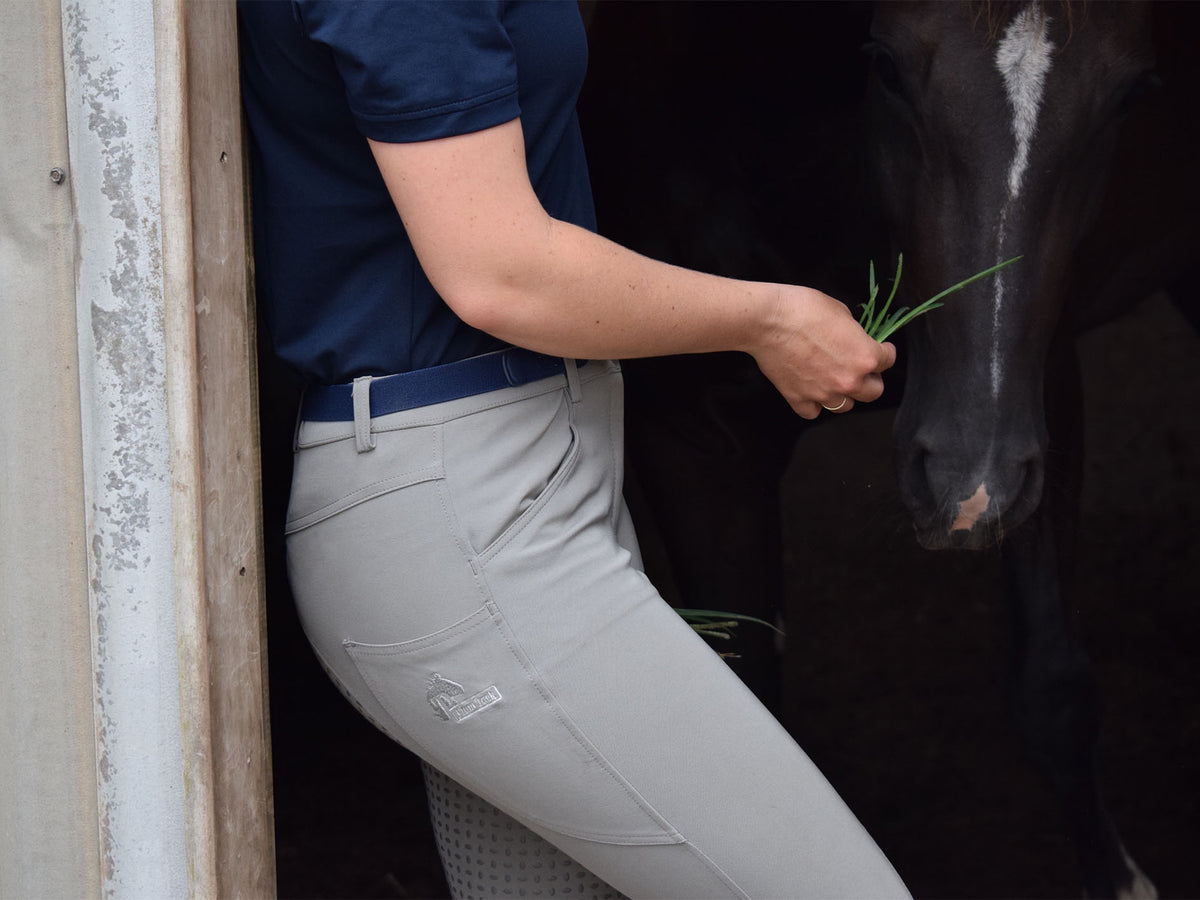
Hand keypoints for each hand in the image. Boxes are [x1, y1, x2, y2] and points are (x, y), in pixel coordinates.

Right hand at [751, 284, 895, 419]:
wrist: (768, 320)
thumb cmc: (803, 308)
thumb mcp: (841, 312)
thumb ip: (854, 334)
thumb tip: (853, 341)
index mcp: (865, 356)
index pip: (888, 361)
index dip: (885, 352)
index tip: (881, 350)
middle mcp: (848, 380)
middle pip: (873, 392)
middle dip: (870, 379)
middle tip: (860, 369)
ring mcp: (823, 393)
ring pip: (845, 406)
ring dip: (843, 393)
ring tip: (833, 379)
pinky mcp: (799, 399)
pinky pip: (814, 412)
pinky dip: (814, 403)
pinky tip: (812, 389)